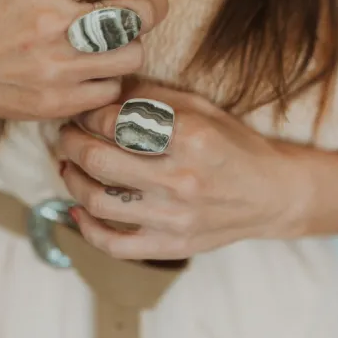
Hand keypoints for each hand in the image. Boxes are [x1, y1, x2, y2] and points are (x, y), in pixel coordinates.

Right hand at [0, 0, 168, 124]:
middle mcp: (54, 22)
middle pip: (139, 15)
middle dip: (154, 6)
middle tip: (149, 6)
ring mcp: (57, 66)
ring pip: (133, 54)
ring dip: (132, 44)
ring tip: (115, 40)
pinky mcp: (59, 101)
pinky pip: (113, 88)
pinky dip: (110, 77)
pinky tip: (93, 68)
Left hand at [58, 83, 311, 258]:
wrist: (272, 194)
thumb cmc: (234, 145)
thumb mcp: (202, 109)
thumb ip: (154, 99)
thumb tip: (104, 92)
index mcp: (190, 137)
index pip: (117, 121)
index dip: (89, 112)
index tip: (83, 110)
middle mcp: (181, 178)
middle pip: (99, 159)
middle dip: (70, 141)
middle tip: (65, 133)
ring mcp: (174, 217)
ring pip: (98, 200)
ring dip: (71, 179)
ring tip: (67, 166)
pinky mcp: (171, 245)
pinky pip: (114, 244)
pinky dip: (86, 228)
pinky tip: (77, 209)